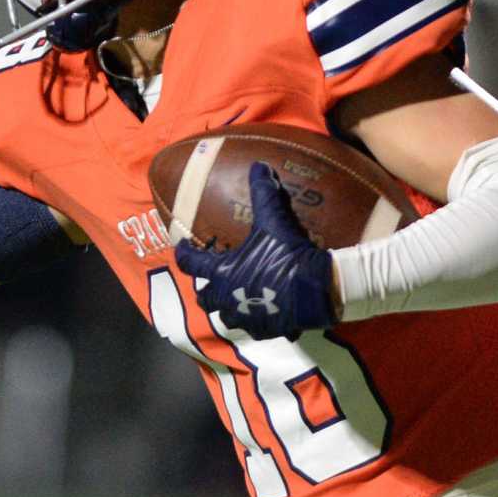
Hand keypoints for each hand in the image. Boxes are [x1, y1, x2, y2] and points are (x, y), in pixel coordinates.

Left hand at [172, 163, 336, 339]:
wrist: (318, 288)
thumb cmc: (288, 254)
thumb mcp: (274, 221)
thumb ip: (263, 193)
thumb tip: (258, 166)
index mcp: (222, 273)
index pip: (190, 264)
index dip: (183, 255)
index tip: (179, 249)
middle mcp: (227, 298)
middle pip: (205, 299)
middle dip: (206, 290)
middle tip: (213, 280)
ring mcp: (246, 318)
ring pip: (227, 318)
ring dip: (229, 308)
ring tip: (238, 299)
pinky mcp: (266, 330)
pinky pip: (256, 329)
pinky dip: (259, 322)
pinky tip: (269, 313)